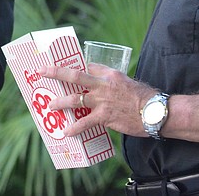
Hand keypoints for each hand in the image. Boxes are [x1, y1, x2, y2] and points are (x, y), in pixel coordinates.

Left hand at [39, 62, 153, 137]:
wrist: (156, 112)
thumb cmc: (146, 98)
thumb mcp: (128, 82)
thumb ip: (114, 83)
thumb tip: (104, 88)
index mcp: (110, 74)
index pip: (88, 66)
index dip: (74, 66)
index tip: (62, 68)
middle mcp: (103, 84)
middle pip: (75, 75)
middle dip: (56, 73)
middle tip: (42, 72)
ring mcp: (102, 101)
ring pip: (75, 99)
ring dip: (60, 102)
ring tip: (50, 106)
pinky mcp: (105, 117)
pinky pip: (85, 122)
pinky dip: (74, 128)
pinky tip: (66, 132)